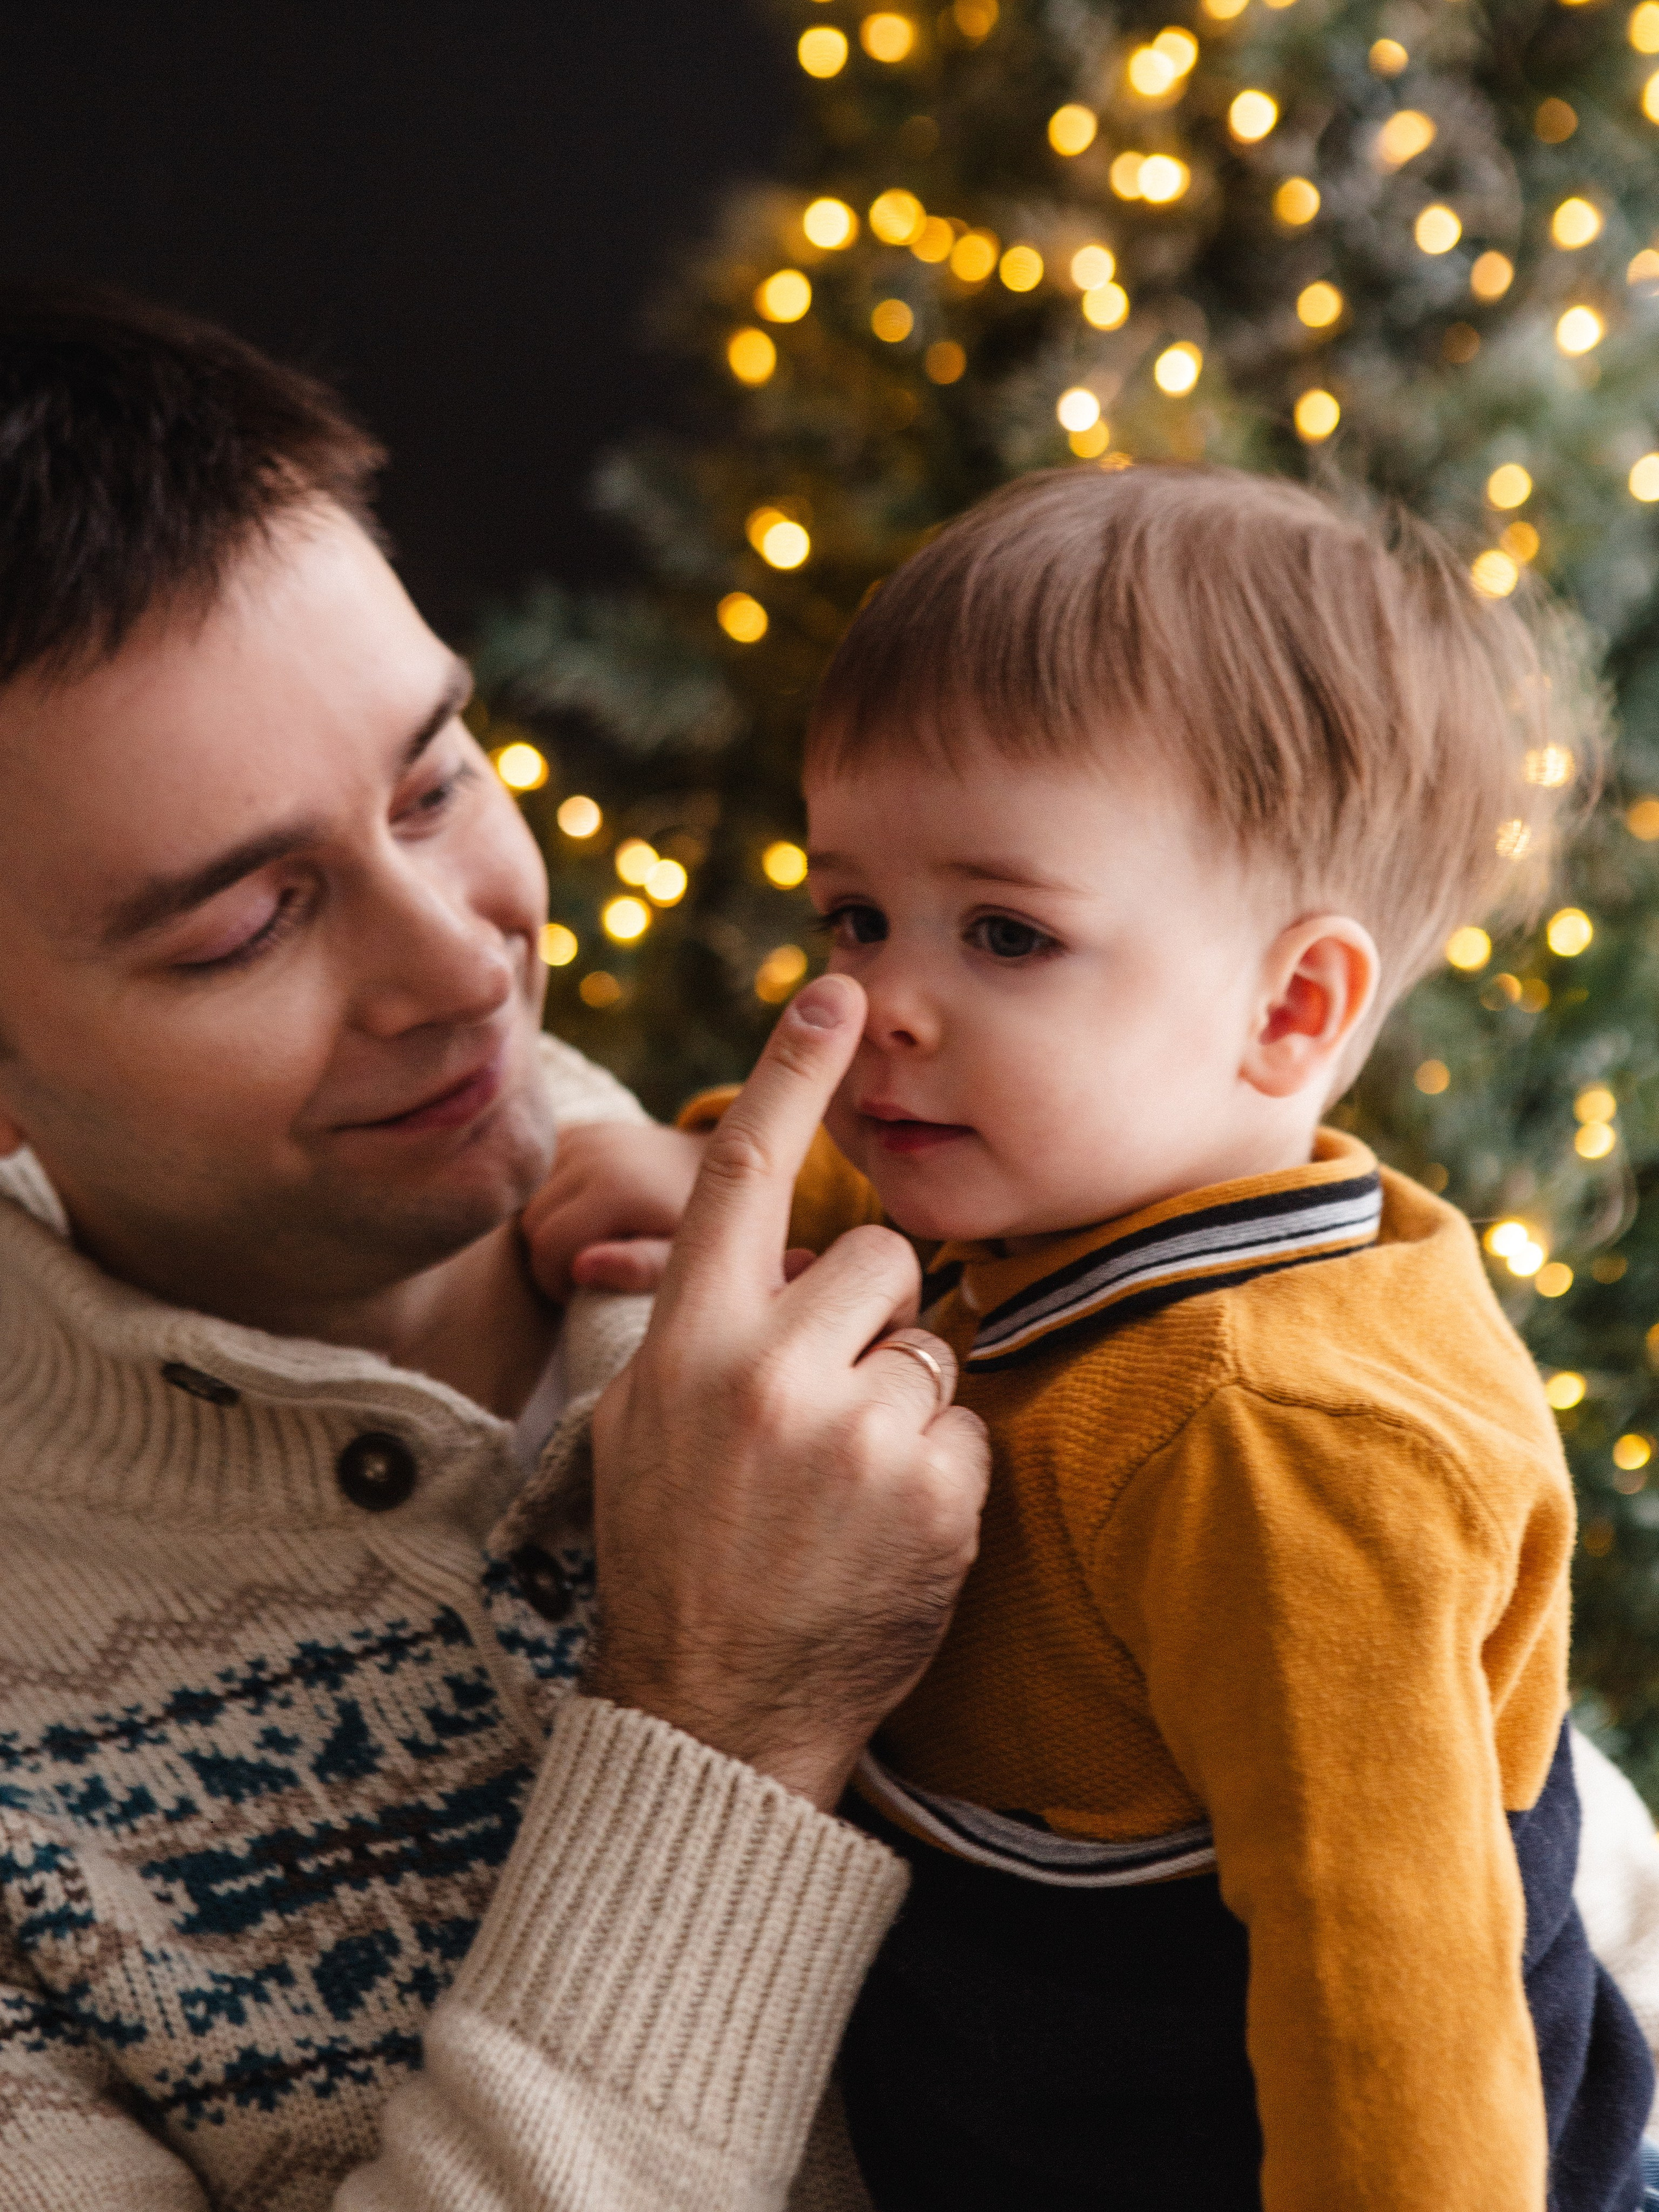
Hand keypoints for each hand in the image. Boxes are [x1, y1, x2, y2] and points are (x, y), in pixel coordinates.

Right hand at [520, 1121, 707, 1298]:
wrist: (725, 1166)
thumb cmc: (703, 1225)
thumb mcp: (682, 1256)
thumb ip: (638, 1268)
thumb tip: (580, 1269)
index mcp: (616, 1188)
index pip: (548, 1246)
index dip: (554, 1281)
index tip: (580, 1294)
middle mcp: (591, 1153)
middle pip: (531, 1221)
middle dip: (547, 1258)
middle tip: (582, 1274)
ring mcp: (582, 1136)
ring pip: (528, 1197)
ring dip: (545, 1227)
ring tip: (583, 1245)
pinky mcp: (577, 1130)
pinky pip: (537, 1173)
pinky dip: (545, 1197)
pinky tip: (577, 1213)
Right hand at [585, 975, 990, 1810]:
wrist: (711, 1711)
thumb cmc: (675, 1552)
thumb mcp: (647, 1422)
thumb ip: (710, 1324)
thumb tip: (781, 1249)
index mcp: (687, 1343)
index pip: (740, 1177)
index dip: (789, 1075)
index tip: (836, 988)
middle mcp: (767, 1373)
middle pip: (877, 1260)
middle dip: (871, 1317)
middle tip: (826, 1408)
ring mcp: (853, 1435)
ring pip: (929, 1348)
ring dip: (904, 1403)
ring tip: (843, 1489)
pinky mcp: (931, 1495)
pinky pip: (967, 1428)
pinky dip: (941, 1473)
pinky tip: (885, 1533)